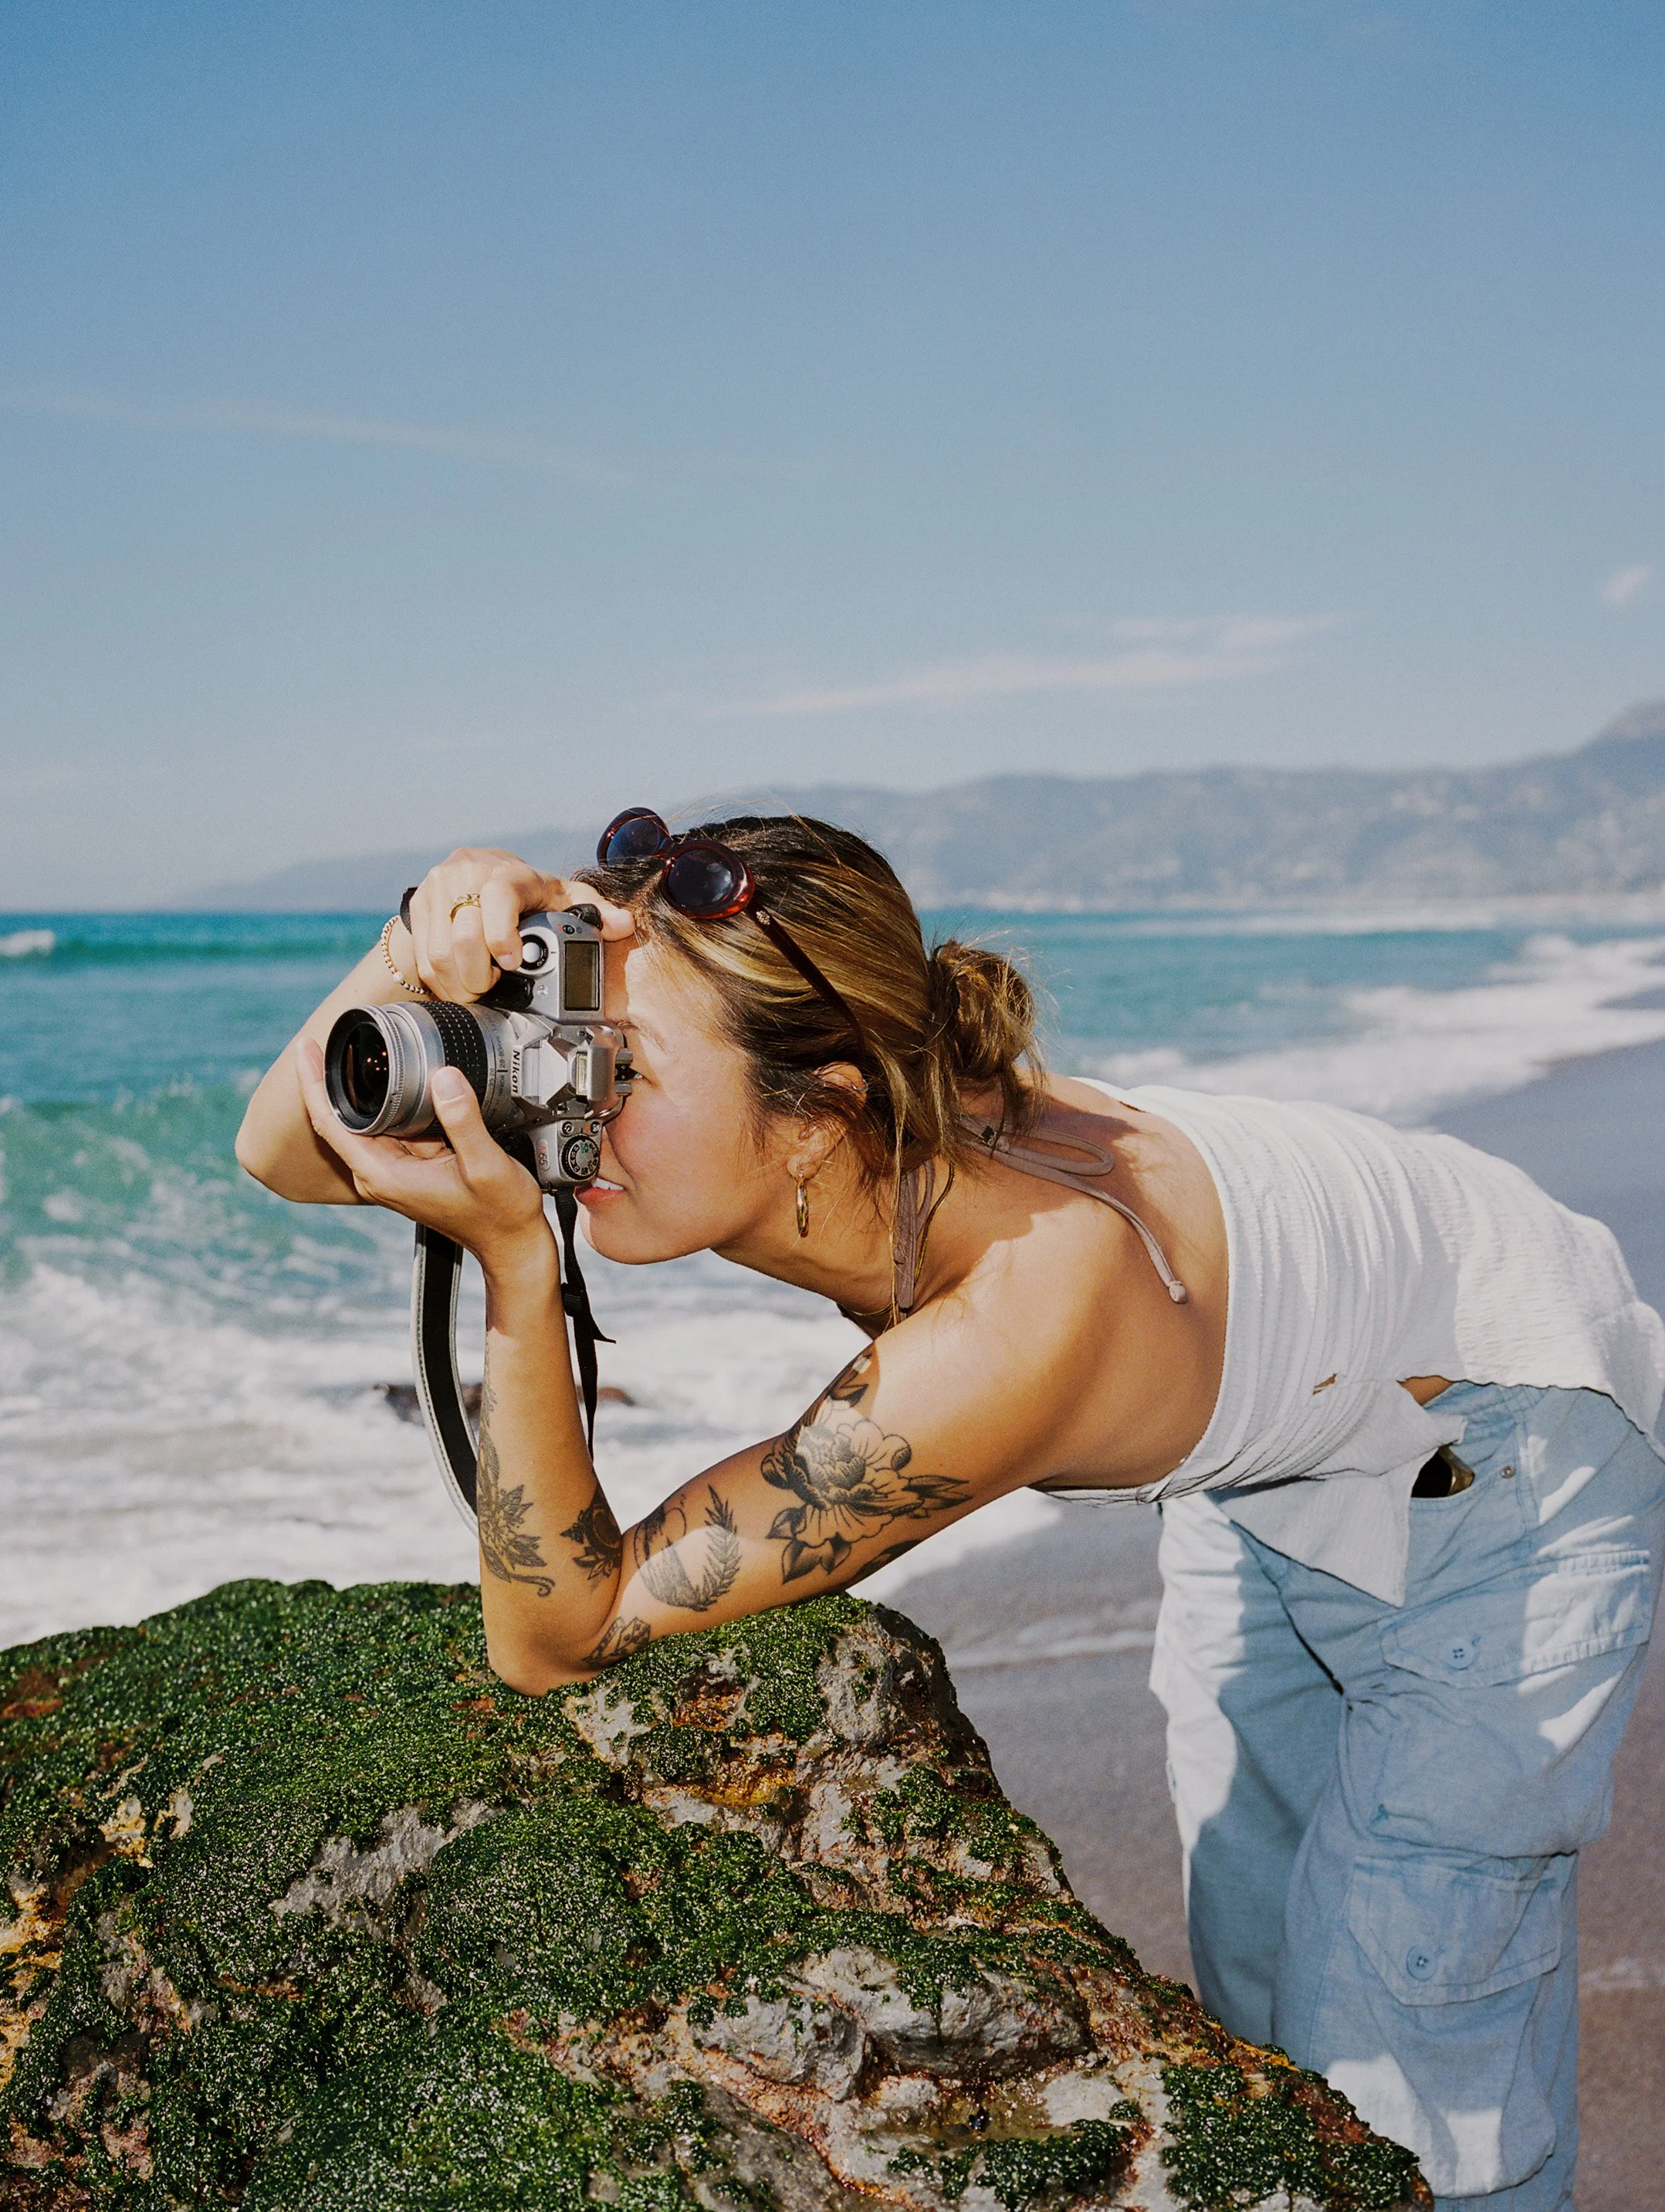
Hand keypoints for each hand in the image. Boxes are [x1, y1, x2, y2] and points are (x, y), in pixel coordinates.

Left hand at [295, 1038, 550, 1269]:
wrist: (511, 1241)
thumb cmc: (499, 1213)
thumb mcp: (486, 1164)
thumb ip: (463, 1120)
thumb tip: (444, 1076)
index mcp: (384, 1175)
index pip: (330, 1124)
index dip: (313, 1084)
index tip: (306, 1049)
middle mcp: (380, 1174)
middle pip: (339, 1119)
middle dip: (330, 1079)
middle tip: (327, 1037)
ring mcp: (393, 1170)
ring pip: (366, 1121)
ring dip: (361, 1088)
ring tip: (357, 1048)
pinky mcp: (409, 1165)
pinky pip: (390, 1126)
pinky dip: (389, 1100)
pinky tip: (397, 1077)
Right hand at [401, 848, 633, 1002]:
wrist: (473, 877)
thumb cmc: (526, 893)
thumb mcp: (561, 897)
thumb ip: (593, 910)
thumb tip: (623, 924)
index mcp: (508, 872)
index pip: (498, 895)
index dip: (502, 934)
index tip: (511, 962)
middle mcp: (467, 873)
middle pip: (463, 936)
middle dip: (481, 975)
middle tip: (495, 987)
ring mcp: (437, 888)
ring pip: (439, 954)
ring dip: (461, 983)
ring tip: (480, 987)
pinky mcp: (417, 906)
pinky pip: (423, 959)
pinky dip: (443, 982)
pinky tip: (461, 981)